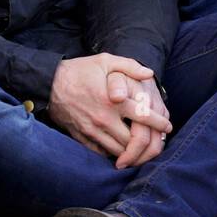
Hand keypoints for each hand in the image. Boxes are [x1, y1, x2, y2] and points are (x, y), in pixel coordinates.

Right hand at [49, 54, 171, 157]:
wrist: (48, 83)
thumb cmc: (80, 70)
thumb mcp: (105, 61)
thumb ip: (129, 66)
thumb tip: (150, 73)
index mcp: (113, 100)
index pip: (144, 117)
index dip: (160, 124)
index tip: (167, 126)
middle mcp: (104, 118)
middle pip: (134, 141)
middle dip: (150, 144)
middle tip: (159, 143)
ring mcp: (92, 131)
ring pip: (119, 152)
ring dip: (133, 153)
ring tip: (144, 150)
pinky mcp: (81, 138)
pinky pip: (102, 153)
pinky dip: (114, 155)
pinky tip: (122, 152)